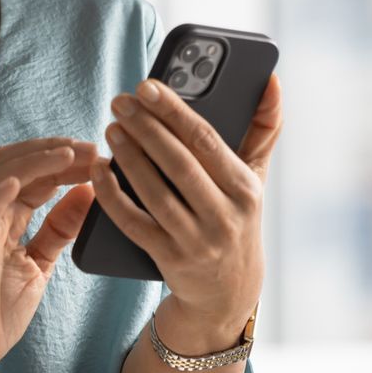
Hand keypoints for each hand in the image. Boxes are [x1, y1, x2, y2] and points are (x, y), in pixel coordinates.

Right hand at [0, 137, 99, 372]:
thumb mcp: (39, 265)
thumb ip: (59, 230)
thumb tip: (88, 193)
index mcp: (7, 218)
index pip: (38, 176)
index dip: (68, 162)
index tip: (102, 156)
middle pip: (19, 164)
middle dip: (56, 152)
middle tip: (94, 148)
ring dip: (36, 161)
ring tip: (70, 154)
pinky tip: (21, 181)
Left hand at [89, 74, 284, 331]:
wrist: (227, 293)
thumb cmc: (236, 218)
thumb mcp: (255, 179)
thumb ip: (264, 129)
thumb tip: (271, 79)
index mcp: (245, 189)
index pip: (207, 141)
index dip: (175, 111)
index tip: (147, 86)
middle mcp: (225, 216)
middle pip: (179, 163)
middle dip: (146, 128)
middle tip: (119, 101)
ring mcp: (197, 241)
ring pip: (156, 193)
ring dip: (129, 157)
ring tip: (111, 129)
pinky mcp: (170, 260)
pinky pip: (134, 224)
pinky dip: (113, 196)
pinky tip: (100, 171)